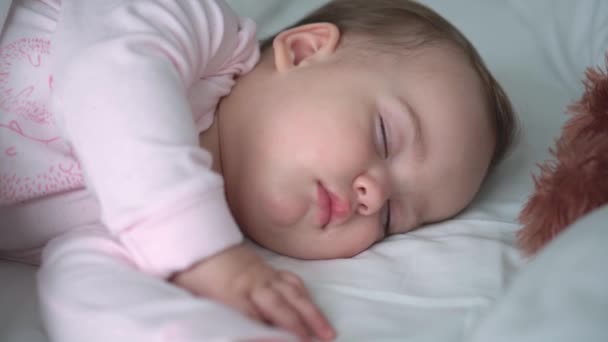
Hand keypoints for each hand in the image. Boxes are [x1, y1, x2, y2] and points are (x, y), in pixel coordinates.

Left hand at [171, 243, 335, 340]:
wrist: (197, 240)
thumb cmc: (193, 274)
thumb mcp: (194, 299)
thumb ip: (214, 318)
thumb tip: (231, 330)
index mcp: (231, 292)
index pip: (254, 317)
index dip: (271, 332)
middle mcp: (253, 283)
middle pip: (280, 305)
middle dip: (300, 325)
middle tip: (317, 341)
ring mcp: (264, 274)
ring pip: (293, 293)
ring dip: (311, 313)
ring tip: (327, 331)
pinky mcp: (269, 268)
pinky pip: (292, 280)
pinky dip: (305, 295)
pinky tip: (312, 306)